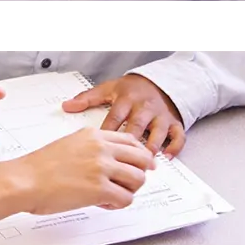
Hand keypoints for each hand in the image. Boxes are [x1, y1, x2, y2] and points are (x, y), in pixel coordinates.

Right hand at [10, 127, 155, 214]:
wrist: (25, 180)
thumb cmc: (41, 167)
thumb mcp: (70, 145)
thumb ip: (92, 149)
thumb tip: (111, 161)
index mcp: (93, 135)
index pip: (132, 141)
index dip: (140, 155)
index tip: (141, 165)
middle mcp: (100, 148)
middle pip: (142, 159)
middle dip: (139, 174)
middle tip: (129, 183)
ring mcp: (101, 167)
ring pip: (138, 180)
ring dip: (128, 190)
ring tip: (111, 195)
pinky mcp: (100, 189)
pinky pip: (126, 199)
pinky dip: (118, 204)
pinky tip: (103, 203)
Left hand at [62, 75, 185, 156]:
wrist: (156, 81)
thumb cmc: (130, 89)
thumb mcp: (108, 89)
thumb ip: (87, 98)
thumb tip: (66, 106)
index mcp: (126, 100)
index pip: (115, 117)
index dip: (107, 132)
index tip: (100, 148)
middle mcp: (144, 107)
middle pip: (136, 126)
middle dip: (130, 143)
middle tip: (123, 161)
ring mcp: (160, 116)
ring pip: (157, 133)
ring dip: (151, 147)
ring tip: (144, 163)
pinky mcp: (174, 122)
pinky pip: (177, 136)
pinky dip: (173, 147)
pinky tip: (167, 157)